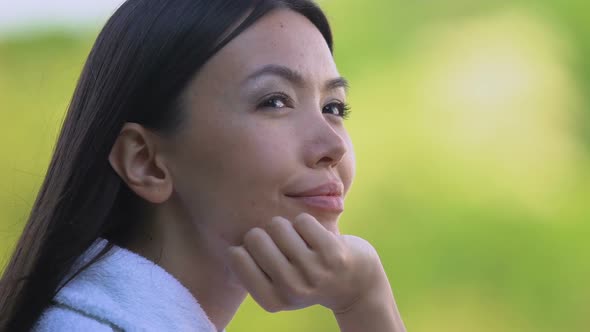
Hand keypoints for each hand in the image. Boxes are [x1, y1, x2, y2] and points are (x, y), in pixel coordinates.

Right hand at [225, 213, 383, 312]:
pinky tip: (317, 238)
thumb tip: (226, 236)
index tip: (264, 252)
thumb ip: (252, 266)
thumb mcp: (277, 283)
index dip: (247, 245)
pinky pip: (302, 220)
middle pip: (254, 236)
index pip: (235, 254)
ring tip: (301, 241)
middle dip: (266, 232)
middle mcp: (291, 290)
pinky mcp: (332, 254)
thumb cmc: (307, 276)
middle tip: (285, 244)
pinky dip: (307, 223)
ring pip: (277, 225)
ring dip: (287, 226)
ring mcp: (313, 273)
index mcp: (271, 300)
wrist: (356, 283)